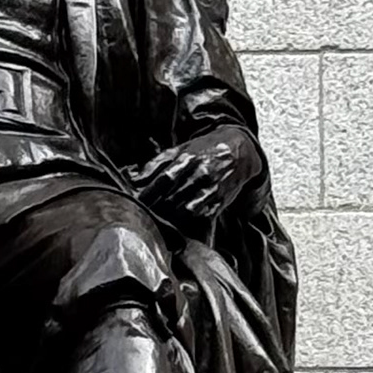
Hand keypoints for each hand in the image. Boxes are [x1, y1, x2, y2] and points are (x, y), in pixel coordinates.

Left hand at [136, 130, 253, 235]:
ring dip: (172, 217)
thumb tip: (133, 177)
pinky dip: (189, 221)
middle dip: (157, 208)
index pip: (165, 178)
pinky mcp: (221, 201)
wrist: (240, 151)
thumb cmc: (204, 151)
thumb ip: (156, 163)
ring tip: (160, 220)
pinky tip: (179, 223)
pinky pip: (203, 216)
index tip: (138, 201)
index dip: (150, 192)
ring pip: (188, 210)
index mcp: (188, 159)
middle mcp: (201, 174)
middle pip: (174, 197)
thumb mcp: (180, 149)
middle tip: (144, 214)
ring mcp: (213, 189)